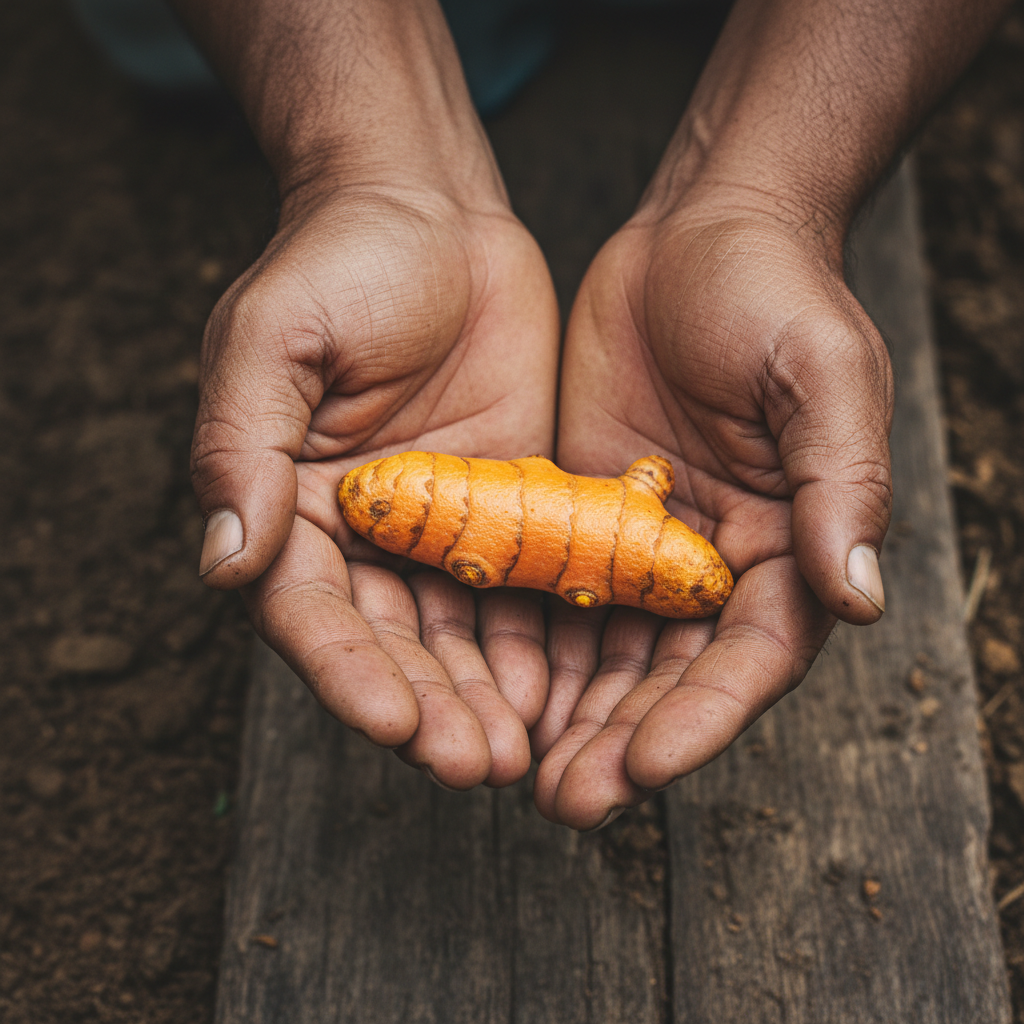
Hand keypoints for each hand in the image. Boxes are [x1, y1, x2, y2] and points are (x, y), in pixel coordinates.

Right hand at [191, 183, 558, 788]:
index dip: (348, 673)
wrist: (432, 216)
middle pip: (392, 645)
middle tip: (479, 764)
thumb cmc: (338, 263)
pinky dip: (540, 639)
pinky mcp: (506, 508)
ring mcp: (440, 528)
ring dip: (488, 696)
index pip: (310, 614)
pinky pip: (523, 585)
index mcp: (290, 508)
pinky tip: (565, 687)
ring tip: (524, 751)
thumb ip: (241, 449)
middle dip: (432, 708)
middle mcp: (363, 536)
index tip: (393, 723)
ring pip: (460, 634)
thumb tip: (225, 563)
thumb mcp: (273, 341)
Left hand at [533, 196, 892, 828]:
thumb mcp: (822, 376)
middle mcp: (716, 560)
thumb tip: (858, 599)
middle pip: (671, 674)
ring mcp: (644, 540)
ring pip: (607, 649)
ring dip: (567, 714)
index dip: (703, 718)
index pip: (752, 657)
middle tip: (564, 801)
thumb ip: (838, 486)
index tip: (646, 767)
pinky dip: (527, 640)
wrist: (700, 230)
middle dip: (620, 739)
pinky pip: (554, 586)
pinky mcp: (584, 507)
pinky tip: (488, 683)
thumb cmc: (778, 292)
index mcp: (789, 544)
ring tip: (517, 771)